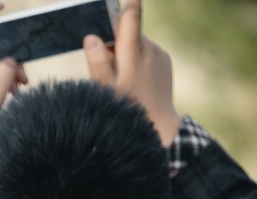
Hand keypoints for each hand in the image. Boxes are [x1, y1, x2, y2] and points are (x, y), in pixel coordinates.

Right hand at [83, 0, 181, 145]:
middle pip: (127, 33)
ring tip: (121, 79)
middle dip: (113, 42)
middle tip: (106, 67)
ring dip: (124, 54)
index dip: (125, 2)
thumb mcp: (106, 90)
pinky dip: (136, 61)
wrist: (161, 129)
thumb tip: (91, 38)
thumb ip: (98, 63)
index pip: (131, 16)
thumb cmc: (129, 111)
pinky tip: (134, 82)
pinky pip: (146, 53)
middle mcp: (150, 49)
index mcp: (133, 53)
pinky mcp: (165, 62)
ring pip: (136, 44)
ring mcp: (160, 55)